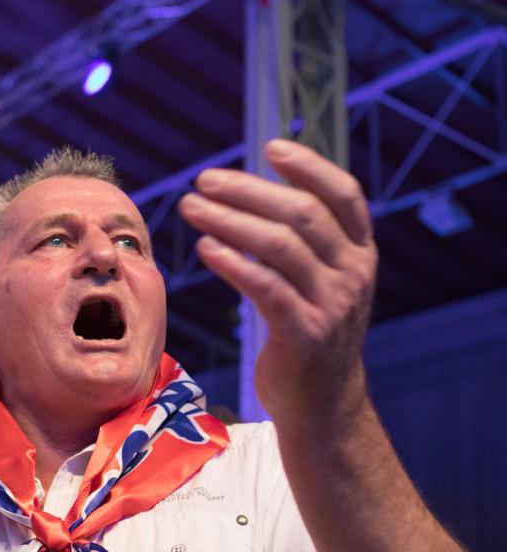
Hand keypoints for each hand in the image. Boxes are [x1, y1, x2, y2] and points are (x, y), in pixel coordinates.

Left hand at [179, 140, 376, 432]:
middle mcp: (354, 273)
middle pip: (303, 214)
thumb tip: (255, 194)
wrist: (323, 405)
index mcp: (360, 253)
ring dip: (229, 220)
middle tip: (203, 180)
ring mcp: (333, 304)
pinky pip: (265, 287)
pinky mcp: (306, 333)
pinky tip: (205, 248)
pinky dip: (232, 262)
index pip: (344, 194)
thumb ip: (301, 244)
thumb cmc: (307, 334)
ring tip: (190, 206)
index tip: (270, 146)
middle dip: (249, 190)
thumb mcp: (318, 283)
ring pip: (281, 245)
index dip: (309, 166)